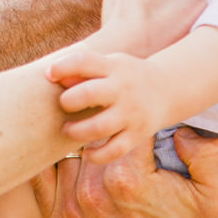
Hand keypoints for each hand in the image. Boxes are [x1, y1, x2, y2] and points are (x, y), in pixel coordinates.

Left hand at [31, 126, 217, 217]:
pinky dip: (52, 168)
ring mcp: (72, 210)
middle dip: (102, 132)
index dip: (128, 119)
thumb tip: (179, 129)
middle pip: (88, 138)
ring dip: (78, 150)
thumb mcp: (216, 193)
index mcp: (128, 178)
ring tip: (96, 147)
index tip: (135, 118)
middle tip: (114, 128)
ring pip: (65, 155)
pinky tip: (66, 161)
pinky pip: (43, 181)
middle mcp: (93, 193)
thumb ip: (206, 152)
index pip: (117, 126)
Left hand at [47, 49, 164, 161]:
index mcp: (114, 66)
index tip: (49, 76)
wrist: (167, 89)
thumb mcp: (109, 64)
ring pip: (99, 128)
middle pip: (89, 94)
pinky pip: (114, 151)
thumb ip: (82, 69)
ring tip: (68, 130)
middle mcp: (124, 89)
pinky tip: (87, 152)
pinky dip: (96, 156)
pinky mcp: (137, 135)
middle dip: (68, 101)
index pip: (83, 61)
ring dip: (76, 132)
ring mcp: (131, 114)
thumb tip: (52, 76)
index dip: (61, 67)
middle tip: (64, 104)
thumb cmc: (124, 76)